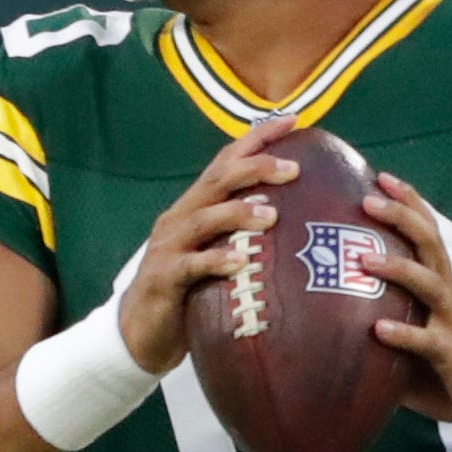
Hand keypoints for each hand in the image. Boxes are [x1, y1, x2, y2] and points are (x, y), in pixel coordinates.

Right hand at [115, 116, 300, 375]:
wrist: (142, 332)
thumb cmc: (194, 291)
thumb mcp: (222, 255)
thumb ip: (251, 235)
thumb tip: (309, 220)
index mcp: (198, 206)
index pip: (228, 161)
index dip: (259, 138)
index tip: (294, 119)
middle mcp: (182, 217)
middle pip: (218, 180)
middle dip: (255, 168)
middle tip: (293, 168)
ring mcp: (170, 246)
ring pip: (204, 219)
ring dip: (238, 213)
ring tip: (272, 214)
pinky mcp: (164, 278)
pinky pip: (190, 266)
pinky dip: (215, 261)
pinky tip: (239, 262)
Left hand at [360, 173, 451, 441]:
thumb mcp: (425, 341)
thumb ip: (390, 326)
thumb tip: (337, 325)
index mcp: (444, 290)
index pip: (429, 236)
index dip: (410, 205)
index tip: (382, 178)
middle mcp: (451, 299)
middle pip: (430, 246)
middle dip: (402, 218)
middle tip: (369, 199)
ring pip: (429, 286)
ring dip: (398, 269)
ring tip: (365, 259)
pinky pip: (428, 342)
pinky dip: (404, 334)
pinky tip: (378, 330)